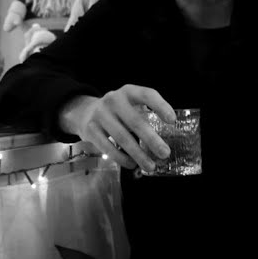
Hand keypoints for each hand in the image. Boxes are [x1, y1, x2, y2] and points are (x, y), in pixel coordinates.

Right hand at [59, 85, 176, 171]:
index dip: (161, 106)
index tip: (172, 121)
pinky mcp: (90, 129)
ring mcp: (100, 114)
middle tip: (165, 153)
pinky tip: (132, 164)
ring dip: (138, 154)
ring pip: (122, 137)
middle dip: (152, 140)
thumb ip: (145, 116)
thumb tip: (164, 143)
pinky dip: (121, 158)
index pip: (147, 95)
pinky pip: (108, 147)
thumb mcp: (130, 105)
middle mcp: (114, 100)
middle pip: (135, 121)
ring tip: (151, 166)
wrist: (85, 112)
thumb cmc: (117, 112)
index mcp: (129, 92)